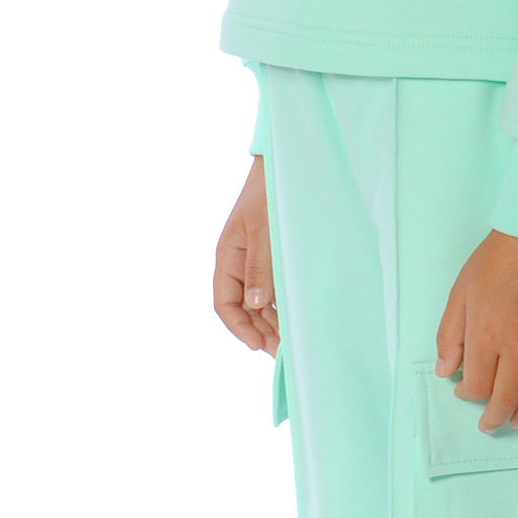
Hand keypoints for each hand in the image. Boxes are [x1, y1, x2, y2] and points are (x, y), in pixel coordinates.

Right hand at [214, 157, 280, 355]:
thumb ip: (260, 267)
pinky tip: (293, 317)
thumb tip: (254, 304)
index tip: (258, 346)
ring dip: (270, 322)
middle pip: (242, 308)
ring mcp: (256, 261)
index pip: (224, 303)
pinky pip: (271, 289)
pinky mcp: (273, 258)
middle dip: (258, 331)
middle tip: (281, 351)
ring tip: (289, 341)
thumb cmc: (271, 194)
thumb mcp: (264, 231)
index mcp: (228, 257)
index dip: (239, 328)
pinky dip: (280, 306)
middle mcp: (239, 263)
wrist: (289, 166)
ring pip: (257, 302)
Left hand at [435, 230, 517, 431]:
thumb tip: (445, 371)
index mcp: (485, 338)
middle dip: (494, 417)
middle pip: (506, 398)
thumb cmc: (495, 261)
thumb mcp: (460, 294)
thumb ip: (450, 335)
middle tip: (489, 425)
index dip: (468, 395)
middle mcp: (517, 348)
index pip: (476, 386)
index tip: (464, 391)